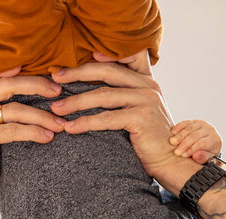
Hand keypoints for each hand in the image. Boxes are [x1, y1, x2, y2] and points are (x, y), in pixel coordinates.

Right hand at [0, 68, 67, 196]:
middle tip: (59, 92)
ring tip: (60, 124)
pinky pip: (12, 131)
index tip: (38, 65)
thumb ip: (1, 108)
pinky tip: (48, 137)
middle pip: (7, 84)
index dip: (11, 63)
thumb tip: (38, 93)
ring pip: (14, 110)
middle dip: (36, 85)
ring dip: (42, 116)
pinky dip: (34, 132)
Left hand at [49, 57, 199, 193]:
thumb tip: (90, 90)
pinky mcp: (142, 118)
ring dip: (76, 102)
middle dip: (78, 73)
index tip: (79, 56)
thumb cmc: (149, 138)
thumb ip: (124, 96)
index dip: (105, 52)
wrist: (169, 160)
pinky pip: (107, 118)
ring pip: (103, 95)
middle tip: (55, 78)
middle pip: (108, 71)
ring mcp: (146, 100)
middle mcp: (148, 86)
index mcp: (146, 80)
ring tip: (56, 108)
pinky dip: (86, 123)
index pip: (128, 55)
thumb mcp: (140, 110)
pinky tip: (70, 128)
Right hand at [170, 120, 222, 163]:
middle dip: (184, 144)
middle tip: (176, 152)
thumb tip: (196, 156)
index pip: (202, 143)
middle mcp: (210, 130)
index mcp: (215, 140)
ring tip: (172, 142)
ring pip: (190, 128)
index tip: (183, 156)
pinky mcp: (194, 121)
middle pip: (195, 135)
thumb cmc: (206, 153)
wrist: (207, 144)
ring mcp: (202, 124)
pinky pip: (186, 122)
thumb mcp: (207, 158)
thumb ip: (202, 158)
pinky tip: (172, 133)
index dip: (191, 149)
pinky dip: (178, 127)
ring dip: (180, 135)